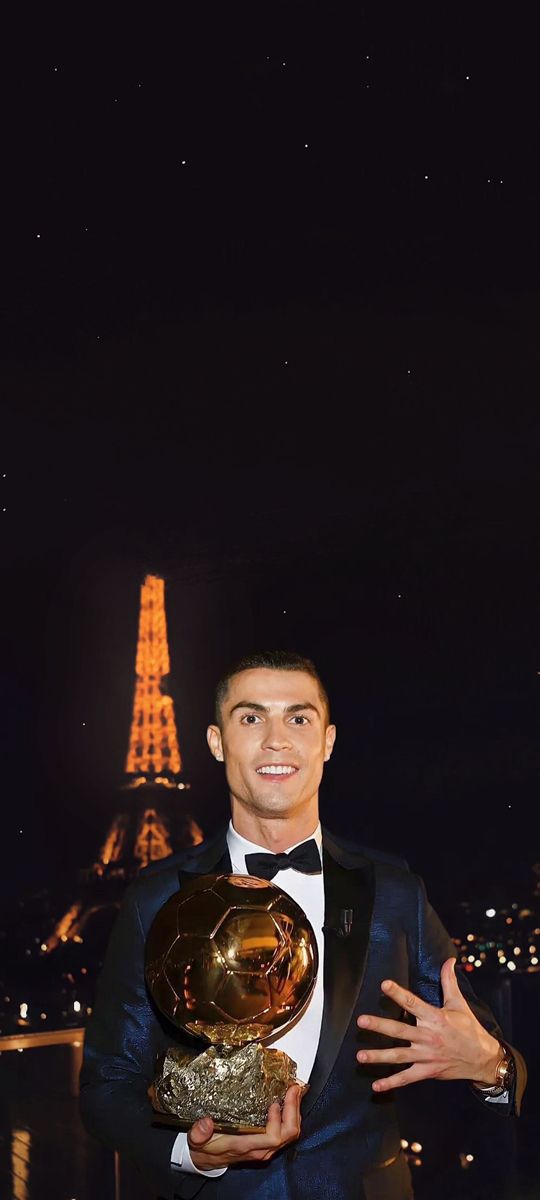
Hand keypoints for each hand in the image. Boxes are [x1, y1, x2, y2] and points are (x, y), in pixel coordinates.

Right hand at [187, 1083, 302, 1170]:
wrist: (205, 1161)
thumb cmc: (204, 1148)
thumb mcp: (196, 1140)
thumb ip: (199, 1133)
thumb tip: (206, 1122)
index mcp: (244, 1146)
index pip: (272, 1138)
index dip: (278, 1120)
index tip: (275, 1102)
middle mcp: (260, 1149)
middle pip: (287, 1135)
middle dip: (293, 1111)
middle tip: (293, 1089)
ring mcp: (265, 1149)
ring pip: (290, 1134)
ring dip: (295, 1112)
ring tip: (294, 1091)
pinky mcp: (267, 1145)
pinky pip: (286, 1132)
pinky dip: (290, 1116)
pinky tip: (288, 1101)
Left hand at [356, 957, 500, 1092]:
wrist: (483, 1059)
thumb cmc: (469, 1029)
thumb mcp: (459, 1004)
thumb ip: (449, 981)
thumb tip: (448, 960)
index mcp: (435, 1018)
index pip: (413, 1003)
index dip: (398, 993)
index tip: (384, 985)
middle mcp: (428, 1037)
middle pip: (400, 1031)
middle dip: (380, 1026)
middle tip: (361, 1021)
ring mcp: (427, 1056)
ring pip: (399, 1056)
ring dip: (379, 1056)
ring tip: (360, 1055)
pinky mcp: (427, 1071)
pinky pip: (407, 1078)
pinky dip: (392, 1083)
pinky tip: (376, 1085)